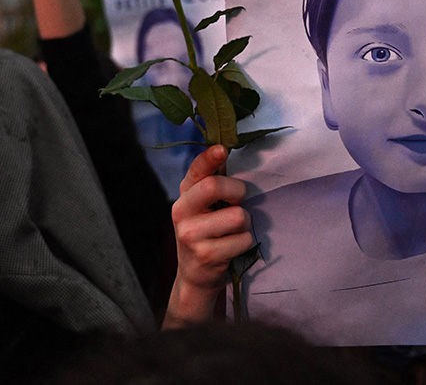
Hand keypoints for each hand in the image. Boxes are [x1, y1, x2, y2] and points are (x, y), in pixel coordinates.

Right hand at [164, 144, 253, 327]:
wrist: (195, 276)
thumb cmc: (205, 233)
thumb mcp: (201, 208)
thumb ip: (211, 183)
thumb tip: (227, 152)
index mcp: (183, 195)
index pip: (195, 171)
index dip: (208, 158)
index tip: (222, 150)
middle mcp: (181, 212)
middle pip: (214, 186)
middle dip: (237, 190)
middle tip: (238, 200)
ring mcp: (191, 235)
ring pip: (237, 216)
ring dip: (244, 224)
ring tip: (233, 231)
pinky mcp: (206, 255)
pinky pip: (243, 239)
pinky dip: (244, 242)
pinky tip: (232, 248)